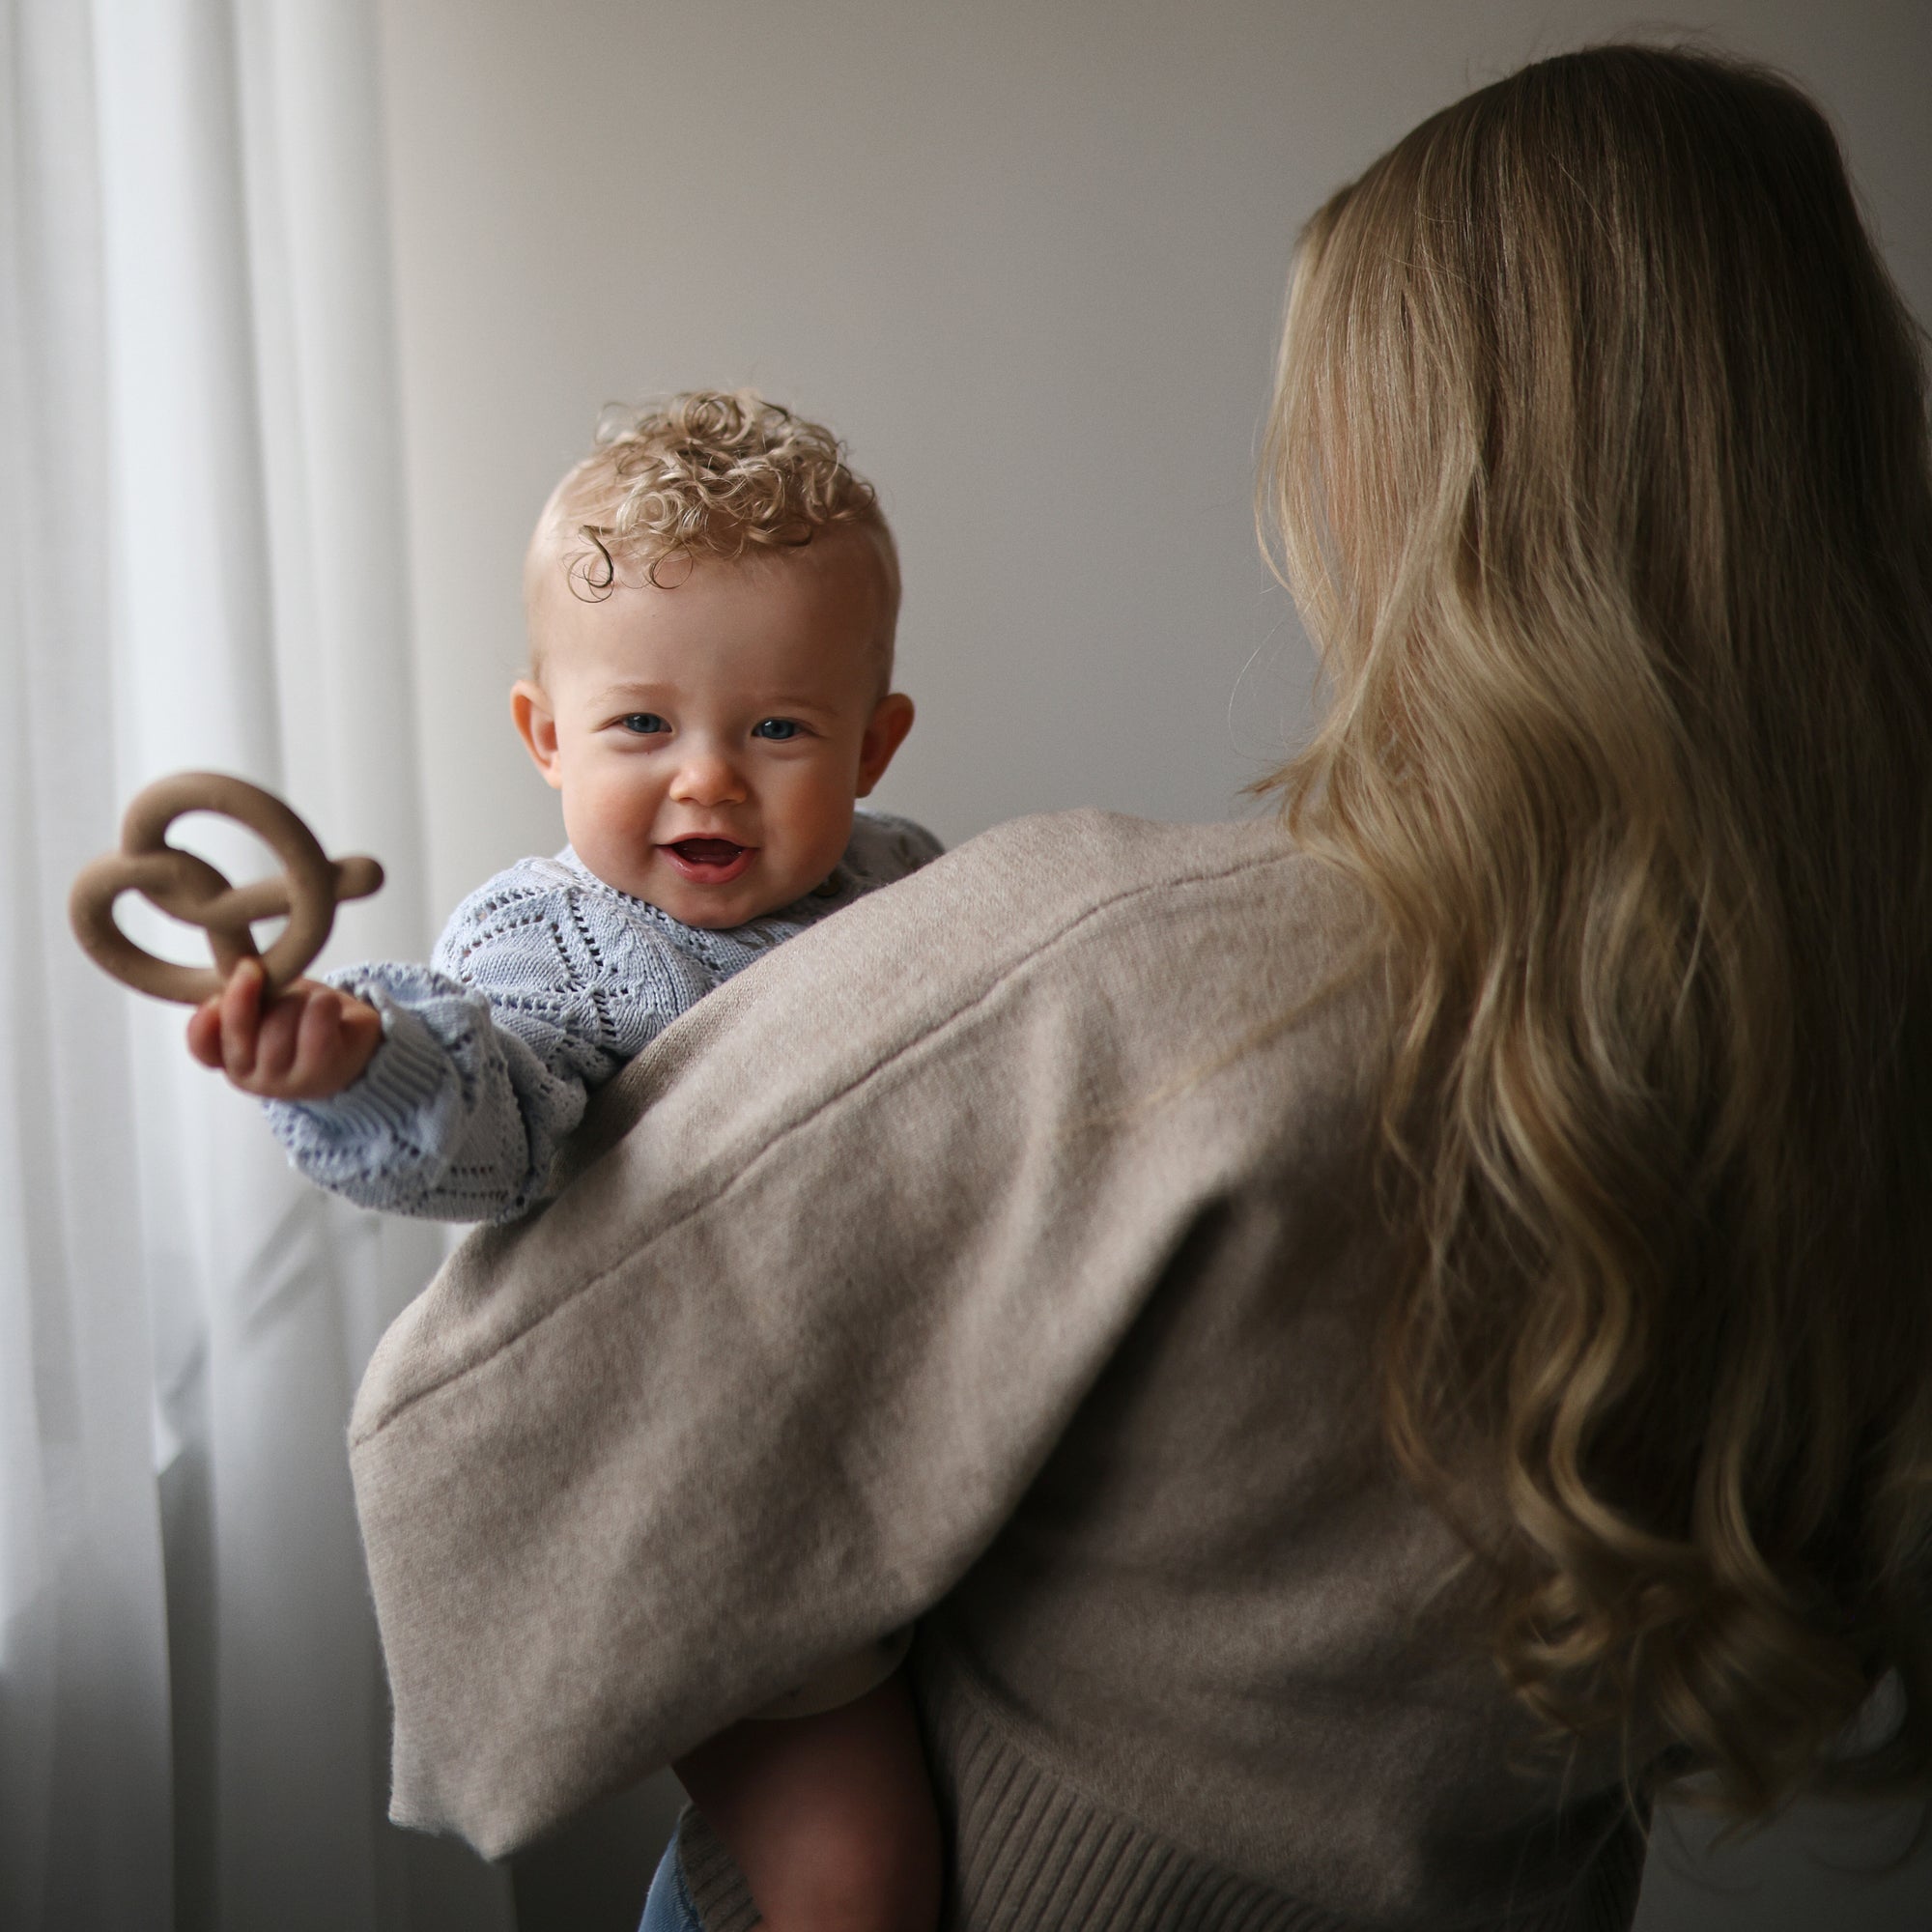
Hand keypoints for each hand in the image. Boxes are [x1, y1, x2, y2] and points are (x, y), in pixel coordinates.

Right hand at [186, 958, 381, 1099]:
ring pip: (279, 1023)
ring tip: (306, 1002)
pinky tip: (328, 1005)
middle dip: (250, 992)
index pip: (202, 1046)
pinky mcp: (322, 1072)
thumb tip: (237, 974)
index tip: (215, 996)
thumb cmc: (298, 1017)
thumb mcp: (262, 1001)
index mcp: (228, 1058)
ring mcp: (285, 1081)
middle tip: (255, 970)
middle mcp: (251, 1077)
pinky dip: (323, 1003)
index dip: (205, 1021)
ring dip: (295, 999)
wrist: (350, 1037)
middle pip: (241, 1029)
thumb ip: (240, 997)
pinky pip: (316, 1024)